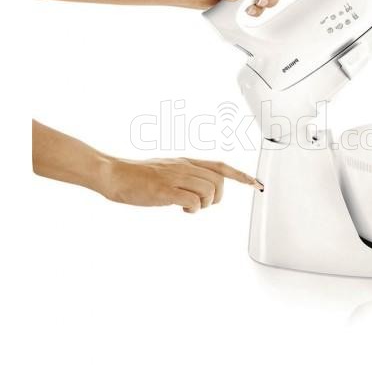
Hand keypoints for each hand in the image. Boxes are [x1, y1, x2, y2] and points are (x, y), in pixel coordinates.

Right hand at [100, 157, 262, 211]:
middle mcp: (184, 167)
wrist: (115, 175)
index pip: (220, 166)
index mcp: (186, 161)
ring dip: (203, 205)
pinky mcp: (165, 191)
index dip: (241, 175)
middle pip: (218, 182)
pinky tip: (180, 209)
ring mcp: (175, 178)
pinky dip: (192, 209)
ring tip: (187, 207)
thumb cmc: (139, 176)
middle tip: (200, 204)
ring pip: (208, 191)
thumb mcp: (167, 169)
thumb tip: (201, 190)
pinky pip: (192, 201)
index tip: (257, 184)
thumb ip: (186, 176)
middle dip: (216, 198)